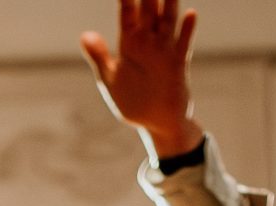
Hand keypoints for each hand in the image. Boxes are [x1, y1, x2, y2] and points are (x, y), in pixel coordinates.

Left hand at [81, 0, 201, 159]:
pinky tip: (190, 14)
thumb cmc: (131, 101)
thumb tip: (84, 36)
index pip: (128, 12)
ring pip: (168, 20)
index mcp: (129, 42)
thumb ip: (99, 57)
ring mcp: (164, 50)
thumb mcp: (110, 80)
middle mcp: (148, 41)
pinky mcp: (178, 64)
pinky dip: (187, 30)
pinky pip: (183, 44)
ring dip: (169, 3)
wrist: (155, 124)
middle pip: (149, 9)